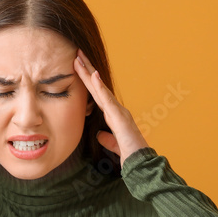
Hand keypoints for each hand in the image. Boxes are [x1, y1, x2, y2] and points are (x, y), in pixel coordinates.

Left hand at [74, 48, 149, 167]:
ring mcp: (119, 111)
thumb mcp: (114, 145)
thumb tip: (99, 135)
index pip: (97, 95)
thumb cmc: (130, 154)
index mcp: (114, 115)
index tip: (78, 67)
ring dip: (89, 73)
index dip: (88, 81)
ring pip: (100, 89)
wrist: (140, 163)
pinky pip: (106, 99)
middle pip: (97, 87)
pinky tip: (92, 74)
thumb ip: (108, 139)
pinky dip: (99, 86)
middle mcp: (116, 110)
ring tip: (79, 58)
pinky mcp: (119, 116)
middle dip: (87, 70)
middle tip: (77, 53)